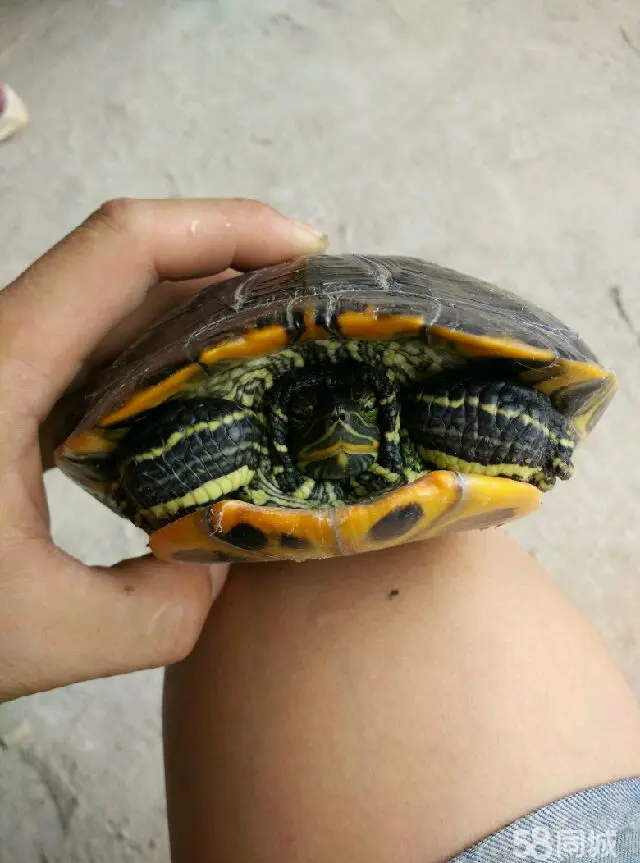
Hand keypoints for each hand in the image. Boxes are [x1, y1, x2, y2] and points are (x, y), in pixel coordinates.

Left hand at [0, 197, 327, 701]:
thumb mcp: (38, 636)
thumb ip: (159, 613)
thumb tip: (224, 570)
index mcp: (1, 369)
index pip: (123, 246)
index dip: (224, 226)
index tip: (305, 248)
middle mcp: (1, 346)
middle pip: (128, 263)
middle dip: (230, 265)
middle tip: (309, 308)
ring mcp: (3, 368)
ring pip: (112, 304)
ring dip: (198, 309)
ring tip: (276, 346)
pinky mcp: (5, 398)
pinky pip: (93, 350)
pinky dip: (160, 355)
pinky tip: (202, 397)